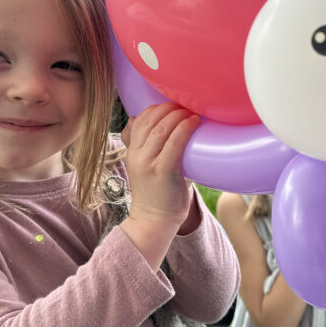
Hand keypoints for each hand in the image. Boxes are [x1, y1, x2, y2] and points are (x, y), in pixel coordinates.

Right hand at [120, 103, 199, 267]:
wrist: (154, 221)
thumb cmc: (156, 192)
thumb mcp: (143, 165)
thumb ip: (140, 144)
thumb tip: (137, 117)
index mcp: (132, 152)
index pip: (140, 120)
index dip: (156, 108)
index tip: (172, 105)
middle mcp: (137, 155)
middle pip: (150, 121)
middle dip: (168, 108)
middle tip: (185, 105)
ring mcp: (149, 164)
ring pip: (161, 130)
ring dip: (178, 116)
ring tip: (191, 111)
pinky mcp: (163, 172)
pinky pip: (173, 144)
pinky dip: (184, 129)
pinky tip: (194, 122)